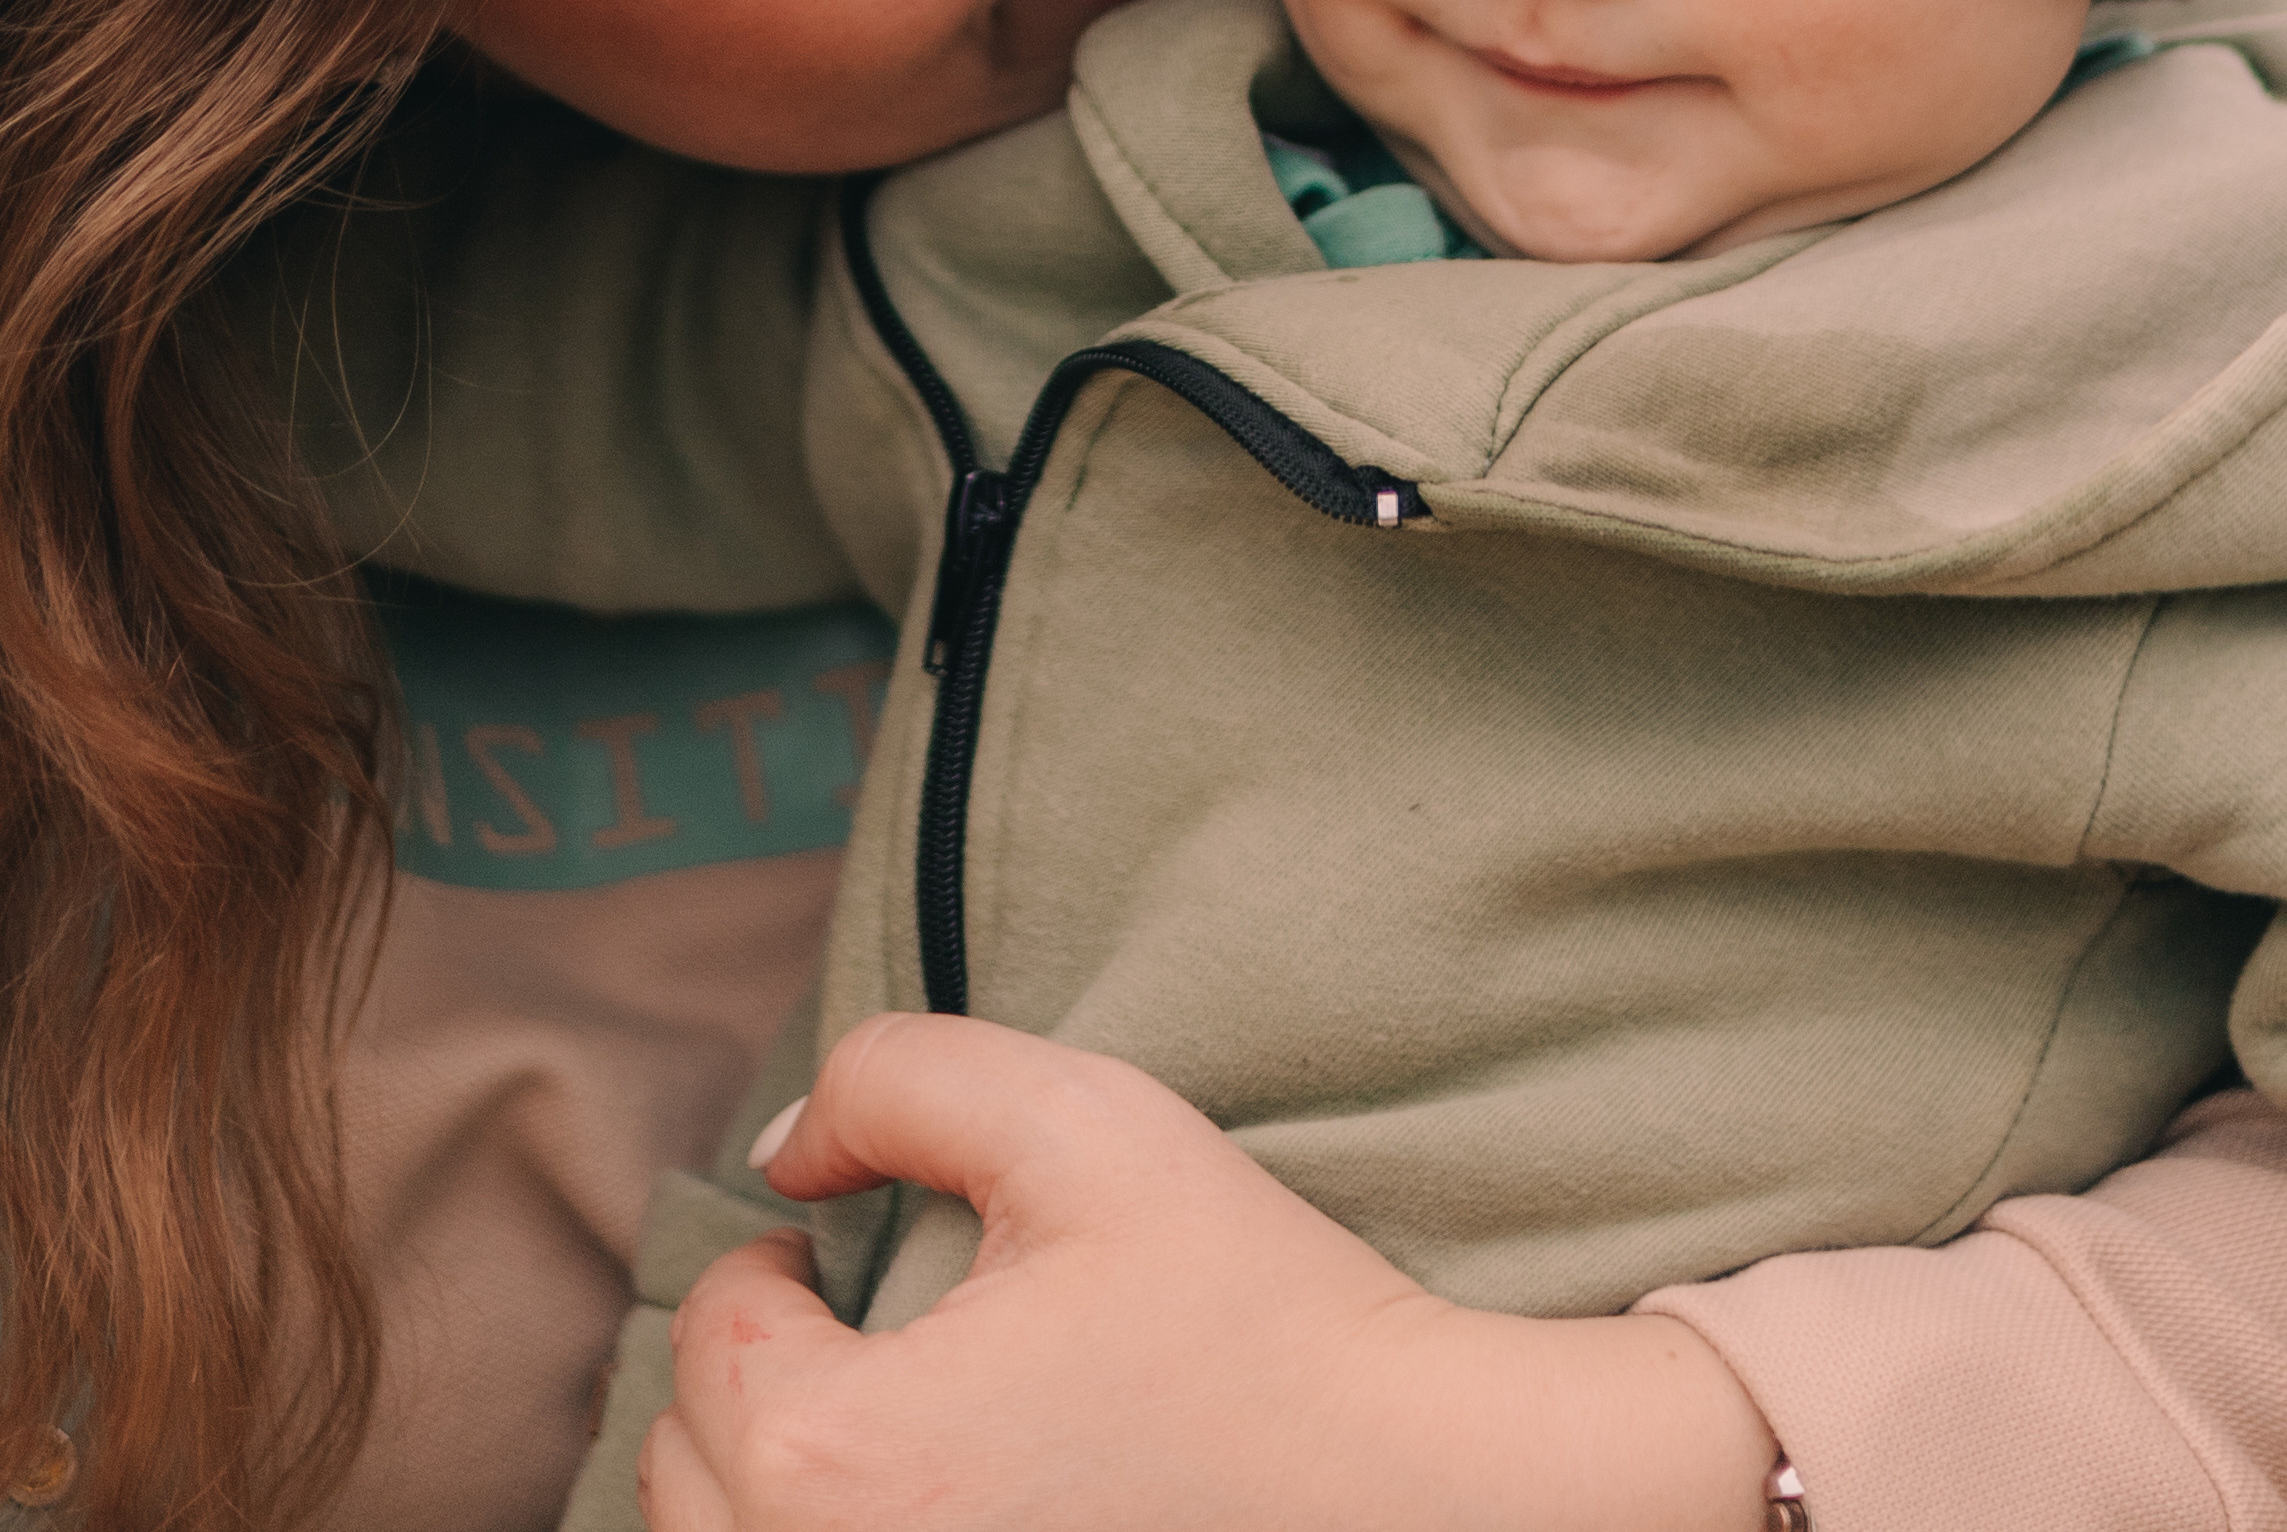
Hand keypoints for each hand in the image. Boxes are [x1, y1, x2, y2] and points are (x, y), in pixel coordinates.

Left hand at [639, 1012, 1775, 1531]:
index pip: (709, 1339)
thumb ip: (899, 1077)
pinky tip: (927, 1508)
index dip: (776, 1268)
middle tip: (859, 1338)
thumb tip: (784, 1150)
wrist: (1413, 1499)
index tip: (852, 1254)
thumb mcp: (1083, 1123)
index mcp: (834, 1461)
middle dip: (753, 1386)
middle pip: (685, 1473)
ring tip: (884, 1431)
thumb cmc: (1250, 1316)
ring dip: (768, 1487)